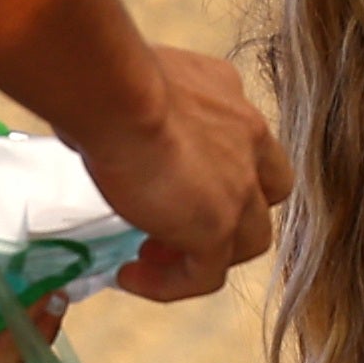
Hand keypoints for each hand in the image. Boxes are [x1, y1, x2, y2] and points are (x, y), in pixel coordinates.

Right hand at [62, 42, 285, 303]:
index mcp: (229, 96)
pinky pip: (205, 276)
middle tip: (168, 224)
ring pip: (247, 241)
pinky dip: (170, 284)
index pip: (248, 142)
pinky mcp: (217, 227)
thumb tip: (101, 124)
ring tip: (148, 258)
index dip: (221, 171)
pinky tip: (129, 276)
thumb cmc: (107, 78)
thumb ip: (138, 109)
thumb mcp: (135, 85)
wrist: (117, 93)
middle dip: (224, 217)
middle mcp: (248, 137)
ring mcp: (240, 186)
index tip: (173, 182)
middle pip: (263, 195)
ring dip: (203, 255)